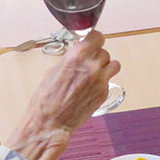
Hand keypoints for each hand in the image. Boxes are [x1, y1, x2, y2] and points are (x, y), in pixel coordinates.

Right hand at [2, 31, 120, 159]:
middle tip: (88, 63)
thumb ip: (70, 58)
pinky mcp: (104, 93)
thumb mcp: (53, 70)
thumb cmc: (46, 98)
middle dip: (97, 56)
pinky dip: (102, 82)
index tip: (92, 42)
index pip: (97, 37)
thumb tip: (78, 53)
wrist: (50, 122)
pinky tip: (90, 89)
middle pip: (104, 51)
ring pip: (113, 65)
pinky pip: (108, 81)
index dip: (94, 39)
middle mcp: (92, 66)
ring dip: (105, 67)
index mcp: (77, 56)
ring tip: (95, 74)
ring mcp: (100, 80)